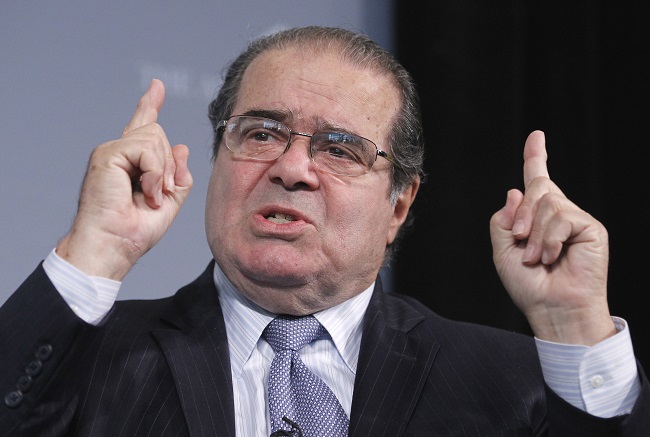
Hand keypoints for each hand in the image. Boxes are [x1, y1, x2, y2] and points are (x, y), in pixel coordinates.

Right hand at [56, 79, 192, 279]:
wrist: (114, 245)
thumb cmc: (135, 230)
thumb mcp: (169, 201)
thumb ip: (178, 175)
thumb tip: (181, 146)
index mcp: (132, 162)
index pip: (142, 126)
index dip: (150, 105)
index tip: (157, 86)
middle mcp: (119, 152)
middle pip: (159, 134)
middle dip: (169, 167)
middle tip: (160, 196)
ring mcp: (111, 151)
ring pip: (155, 138)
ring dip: (162, 172)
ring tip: (150, 197)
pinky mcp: (107, 154)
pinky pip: (146, 149)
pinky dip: (154, 174)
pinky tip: (145, 193)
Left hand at [490, 131, 614, 344]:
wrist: (551, 308)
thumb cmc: (528, 285)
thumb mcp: (503, 250)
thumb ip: (503, 220)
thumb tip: (515, 191)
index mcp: (537, 218)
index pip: (537, 180)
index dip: (535, 157)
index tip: (536, 136)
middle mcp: (558, 214)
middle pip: (537, 186)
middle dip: (522, 214)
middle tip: (520, 240)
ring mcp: (576, 220)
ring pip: (548, 202)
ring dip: (534, 233)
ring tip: (536, 258)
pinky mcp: (591, 229)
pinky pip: (562, 217)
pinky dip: (549, 239)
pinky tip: (551, 257)